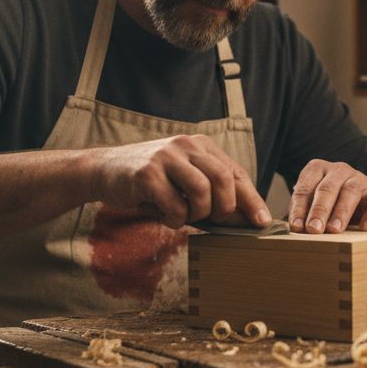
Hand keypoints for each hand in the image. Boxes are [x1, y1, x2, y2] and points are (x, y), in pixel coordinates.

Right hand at [85, 135, 270, 228]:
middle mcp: (186, 145)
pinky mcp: (147, 173)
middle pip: (224, 180)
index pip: (235, 173)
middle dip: (225, 209)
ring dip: (197, 214)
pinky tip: (164, 216)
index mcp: (200, 145)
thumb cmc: (150, 182)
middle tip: (213, 221)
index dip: (252, 199)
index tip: (262, 222)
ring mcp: (166, 157)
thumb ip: (210, 192)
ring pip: (202, 191)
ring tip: (183, 216)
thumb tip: (243, 219)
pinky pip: (175, 205)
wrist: (104, 171)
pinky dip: (174, 219)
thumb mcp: (183, 180)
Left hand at [288, 160, 366, 233]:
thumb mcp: (313, 206)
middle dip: (319, 210)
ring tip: (334, 229)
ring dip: (341, 212)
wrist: (364, 203)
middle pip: (327, 188)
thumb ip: (302, 215)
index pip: (305, 188)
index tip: (296, 227)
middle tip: (313, 229)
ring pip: (350, 191)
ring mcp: (359, 178)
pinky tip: (366, 227)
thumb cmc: (330, 206)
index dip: (299, 208)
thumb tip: (290, 232)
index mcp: (317, 170)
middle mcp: (338, 171)